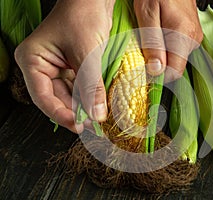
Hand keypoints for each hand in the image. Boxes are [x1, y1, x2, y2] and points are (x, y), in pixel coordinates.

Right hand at [14, 0, 114, 132]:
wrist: (95, 0)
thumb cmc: (83, 16)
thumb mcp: (86, 54)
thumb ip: (91, 86)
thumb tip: (96, 115)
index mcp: (33, 61)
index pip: (42, 96)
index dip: (60, 114)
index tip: (78, 126)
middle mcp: (42, 66)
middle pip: (56, 98)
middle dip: (74, 112)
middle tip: (91, 126)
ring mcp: (57, 67)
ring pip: (68, 95)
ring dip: (82, 106)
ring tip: (96, 119)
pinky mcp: (71, 66)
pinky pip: (78, 87)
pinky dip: (87, 96)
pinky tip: (97, 105)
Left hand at [134, 0, 202, 80]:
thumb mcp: (147, 13)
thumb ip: (152, 42)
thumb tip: (156, 70)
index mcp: (183, 36)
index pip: (174, 72)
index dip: (158, 76)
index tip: (143, 71)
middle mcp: (193, 40)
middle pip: (174, 66)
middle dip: (157, 66)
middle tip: (142, 53)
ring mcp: (194, 37)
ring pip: (175, 58)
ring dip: (160, 56)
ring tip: (149, 41)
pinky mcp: (191, 33)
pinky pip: (177, 49)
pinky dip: (165, 48)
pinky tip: (156, 37)